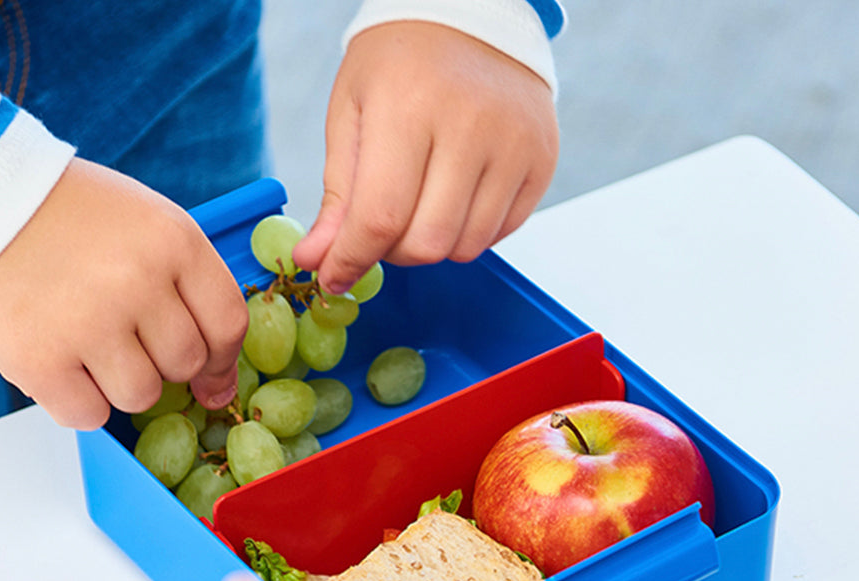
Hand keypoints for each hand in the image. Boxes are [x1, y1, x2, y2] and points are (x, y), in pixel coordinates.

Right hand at [0, 158, 248, 428]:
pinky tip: (58, 357)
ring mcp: (88, 320)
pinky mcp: (40, 358)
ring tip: (84, 337)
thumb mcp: (146, 226)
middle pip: (184, 365)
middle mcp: (136, 279)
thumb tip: (219, 388)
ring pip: (140, 396)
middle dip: (157, 359)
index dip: (221, 359)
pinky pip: (88, 415)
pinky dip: (75, 399)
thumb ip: (193, 293)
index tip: (209, 374)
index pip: (228, 325)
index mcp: (172, 240)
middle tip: (117, 328)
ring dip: (116, 382)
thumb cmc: (66, 218)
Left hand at [293, 21, 558, 293]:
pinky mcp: (541, 160)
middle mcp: (470, 126)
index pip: (380, 216)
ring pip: (464, 248)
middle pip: (426, 244)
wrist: (473, 16)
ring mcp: (514, 145)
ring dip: (433, 243)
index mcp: (409, 106)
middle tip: (382, 228)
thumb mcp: (353, 113)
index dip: (352, 259)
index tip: (334, 277)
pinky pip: (499, 233)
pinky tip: (457, 194)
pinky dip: (469, 231)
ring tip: (422, 203)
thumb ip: (338, 195)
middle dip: (394, 252)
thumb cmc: (401, 63)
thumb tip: (317, 261)